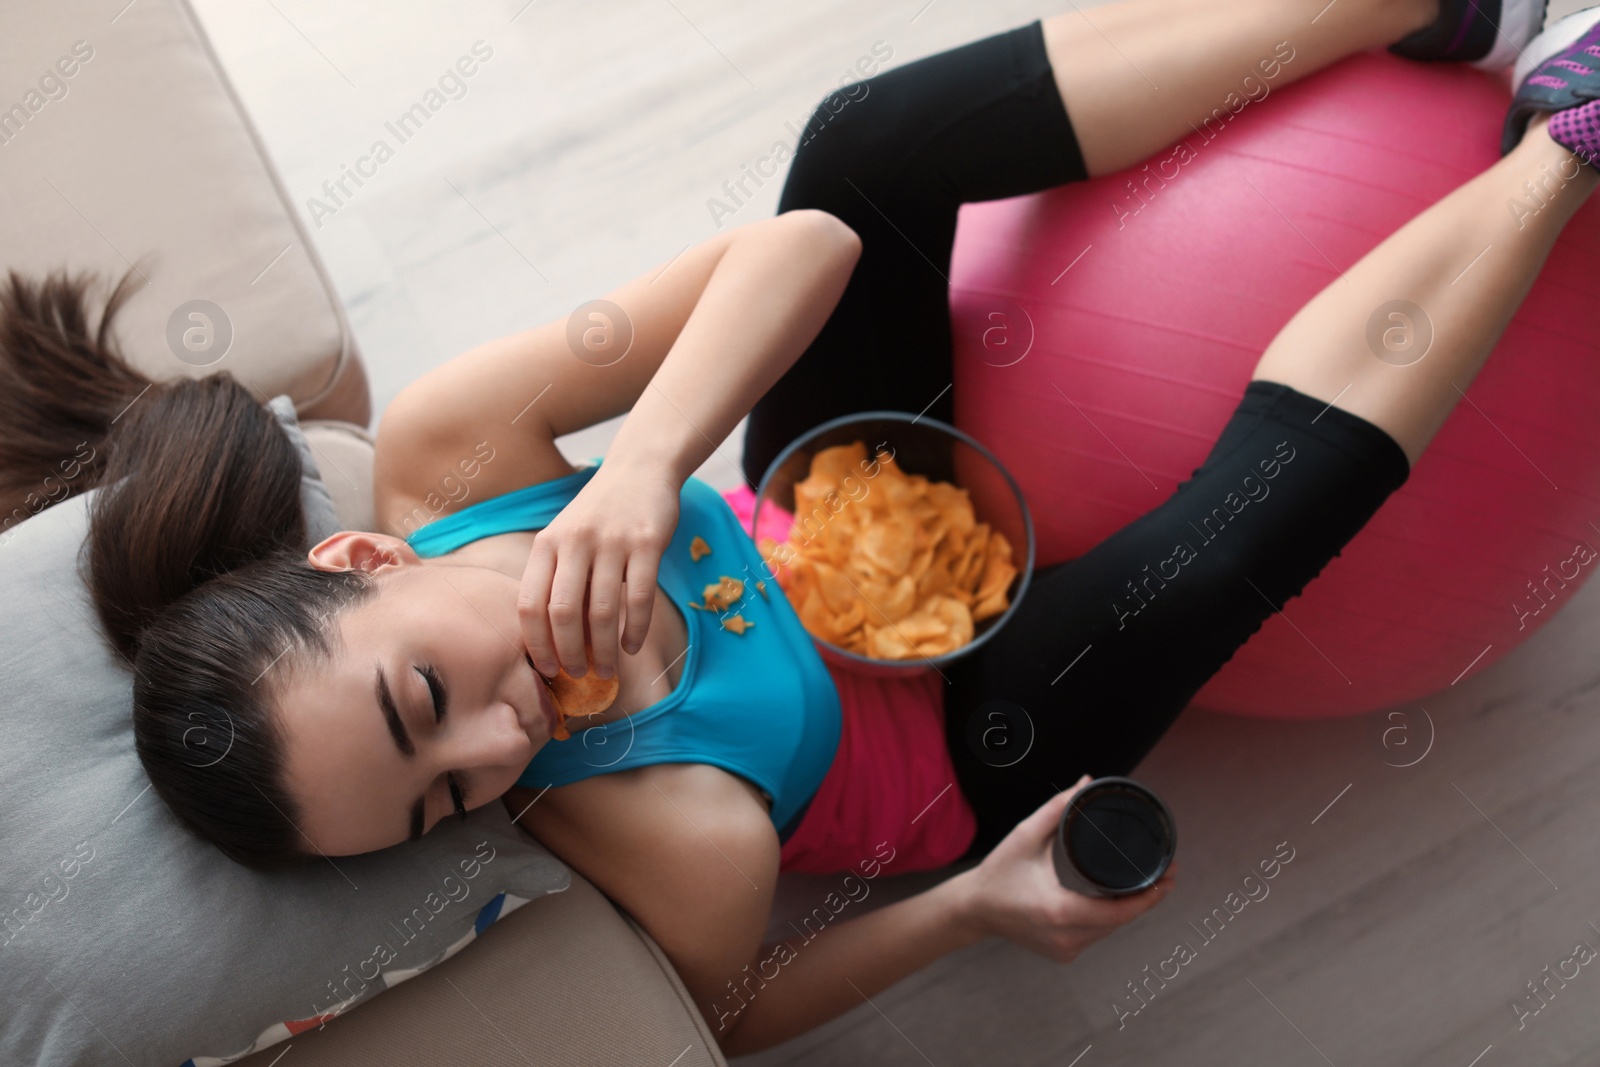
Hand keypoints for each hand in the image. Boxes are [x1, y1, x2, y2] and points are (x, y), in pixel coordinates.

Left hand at [518, 462, 679, 679]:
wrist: (640, 469)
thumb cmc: (599, 514)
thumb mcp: (566, 537)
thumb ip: (557, 578)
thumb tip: (556, 641)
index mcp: (547, 544)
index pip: (529, 603)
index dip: (536, 643)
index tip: (546, 668)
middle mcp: (574, 542)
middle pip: (562, 613)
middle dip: (569, 653)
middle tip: (579, 675)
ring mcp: (612, 542)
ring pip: (602, 612)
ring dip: (604, 650)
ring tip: (608, 669)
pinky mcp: (647, 543)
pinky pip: (639, 599)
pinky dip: (635, 631)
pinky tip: (633, 646)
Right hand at [950, 775, 1173, 962]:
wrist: (973, 909)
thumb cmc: (998, 872)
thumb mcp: (1025, 835)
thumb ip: (1058, 808)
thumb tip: (1086, 782)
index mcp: (1059, 911)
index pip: (1120, 910)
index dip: (1150, 895)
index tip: (1170, 874)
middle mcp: (1066, 937)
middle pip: (1122, 920)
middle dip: (1147, 897)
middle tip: (1168, 872)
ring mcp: (1066, 949)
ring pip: (1112, 929)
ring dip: (1130, 908)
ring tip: (1150, 882)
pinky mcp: (1064, 953)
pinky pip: (1098, 934)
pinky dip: (1110, 917)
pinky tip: (1122, 900)